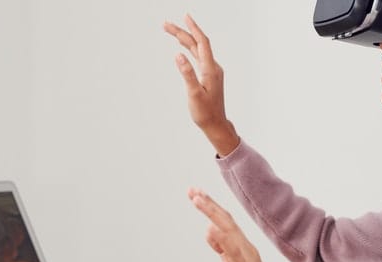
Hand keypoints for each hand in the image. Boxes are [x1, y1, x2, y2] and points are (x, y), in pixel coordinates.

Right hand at [164, 15, 239, 156]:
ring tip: (170, 31)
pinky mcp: (209, 75)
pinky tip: (183, 47)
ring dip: (184, 39)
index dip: (193, 28)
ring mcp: (211, 71)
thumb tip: (178, 55)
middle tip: (165, 24)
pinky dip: (189, 48)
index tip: (185, 17)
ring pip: (197, 50)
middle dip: (182, 32)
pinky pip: (198, 56)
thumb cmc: (205, 112)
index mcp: (210, 69)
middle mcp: (213, 67)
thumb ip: (187, 73)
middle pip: (197, 44)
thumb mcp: (194, 94)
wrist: (216, 124)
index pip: (202, 43)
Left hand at [187, 188, 298, 261]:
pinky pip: (232, 250)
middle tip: (192, 190)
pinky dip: (221, 238)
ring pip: (227, 228)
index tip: (197, 195)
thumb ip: (223, 250)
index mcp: (241, 246)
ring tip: (197, 199)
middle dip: (208, 203)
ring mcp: (246, 256)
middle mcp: (245, 246)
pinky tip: (211, 228)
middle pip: (225, 219)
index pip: (224, 221)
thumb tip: (212, 233)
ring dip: (212, 212)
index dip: (211, 207)